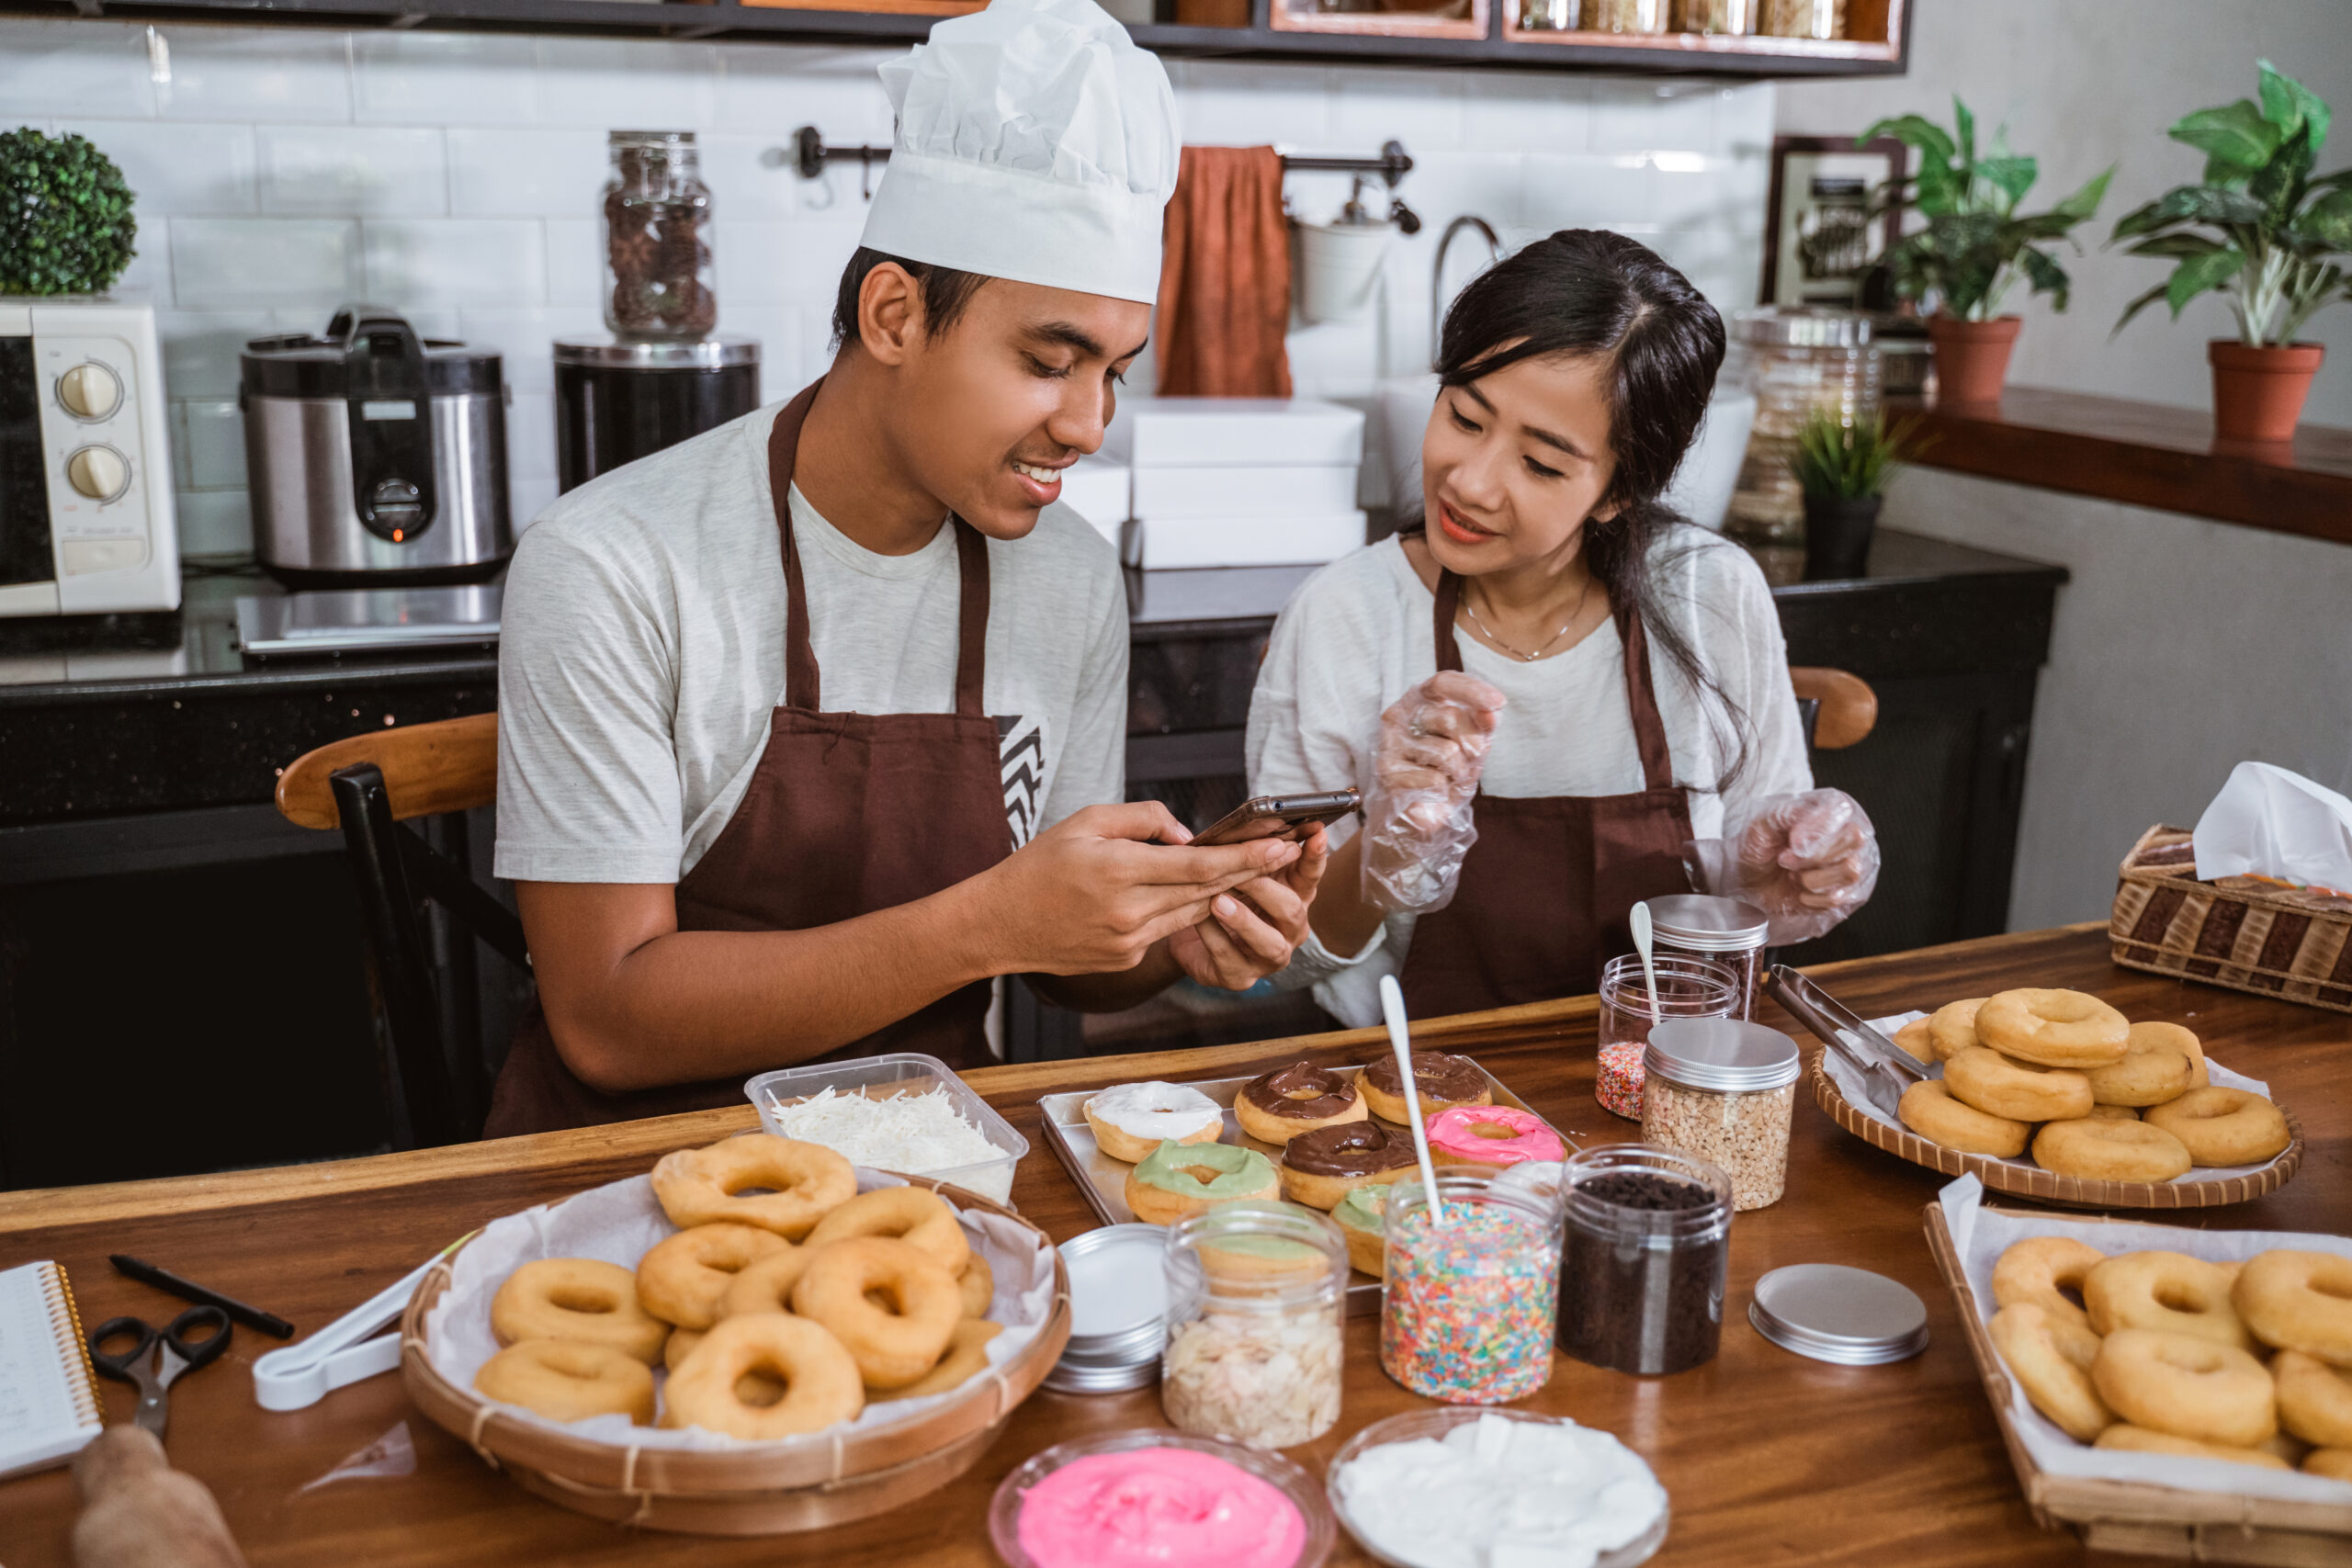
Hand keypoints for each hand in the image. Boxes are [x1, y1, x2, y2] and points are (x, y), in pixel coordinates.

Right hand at [973, 801, 1301, 975]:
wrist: (1000, 924)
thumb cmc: (1040, 865)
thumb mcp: (1085, 822)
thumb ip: (1144, 820)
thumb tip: (1191, 837)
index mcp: (1119, 869)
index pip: (1200, 864)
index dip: (1246, 855)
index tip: (1280, 844)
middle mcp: (1129, 911)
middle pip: (1207, 891)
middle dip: (1251, 871)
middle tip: (1287, 853)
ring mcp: (1129, 941)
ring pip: (1192, 912)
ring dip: (1225, 892)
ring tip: (1254, 869)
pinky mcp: (1126, 959)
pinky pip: (1165, 930)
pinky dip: (1182, 909)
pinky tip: (1195, 895)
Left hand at [1169, 823, 1331, 989]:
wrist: (1185, 938)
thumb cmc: (1218, 896)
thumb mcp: (1234, 873)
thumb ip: (1248, 856)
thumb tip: (1254, 826)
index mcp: (1293, 896)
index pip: (1310, 875)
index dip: (1315, 856)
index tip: (1316, 834)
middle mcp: (1289, 929)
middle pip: (1292, 909)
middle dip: (1267, 888)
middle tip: (1244, 872)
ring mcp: (1269, 957)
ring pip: (1270, 943)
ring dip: (1244, 920)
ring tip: (1218, 901)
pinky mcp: (1242, 977)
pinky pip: (1230, 959)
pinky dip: (1213, 936)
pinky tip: (1197, 920)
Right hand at [1361, 671, 1506, 912]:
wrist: (1416, 815)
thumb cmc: (1443, 773)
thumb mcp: (1471, 746)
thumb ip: (1481, 726)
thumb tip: (1493, 711)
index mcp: (1418, 702)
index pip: (1442, 682)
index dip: (1472, 690)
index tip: (1498, 703)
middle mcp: (1398, 717)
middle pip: (1450, 717)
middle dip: (1471, 745)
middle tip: (1464, 762)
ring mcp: (1389, 744)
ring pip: (1446, 752)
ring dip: (1457, 772)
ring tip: (1445, 778)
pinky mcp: (1387, 774)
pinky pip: (1435, 780)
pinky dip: (1443, 791)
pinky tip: (1430, 792)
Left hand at [1733, 788, 1879, 940]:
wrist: (1753, 877)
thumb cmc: (1762, 843)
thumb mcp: (1764, 821)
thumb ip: (1789, 815)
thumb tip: (1806, 838)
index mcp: (1834, 805)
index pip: (1843, 809)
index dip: (1817, 828)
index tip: (1792, 841)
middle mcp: (1851, 832)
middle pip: (1855, 838)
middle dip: (1812, 855)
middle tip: (1785, 859)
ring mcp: (1856, 863)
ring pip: (1851, 871)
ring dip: (1811, 878)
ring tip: (1793, 874)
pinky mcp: (1852, 893)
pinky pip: (1839, 898)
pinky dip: (1811, 899)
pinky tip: (1800, 891)